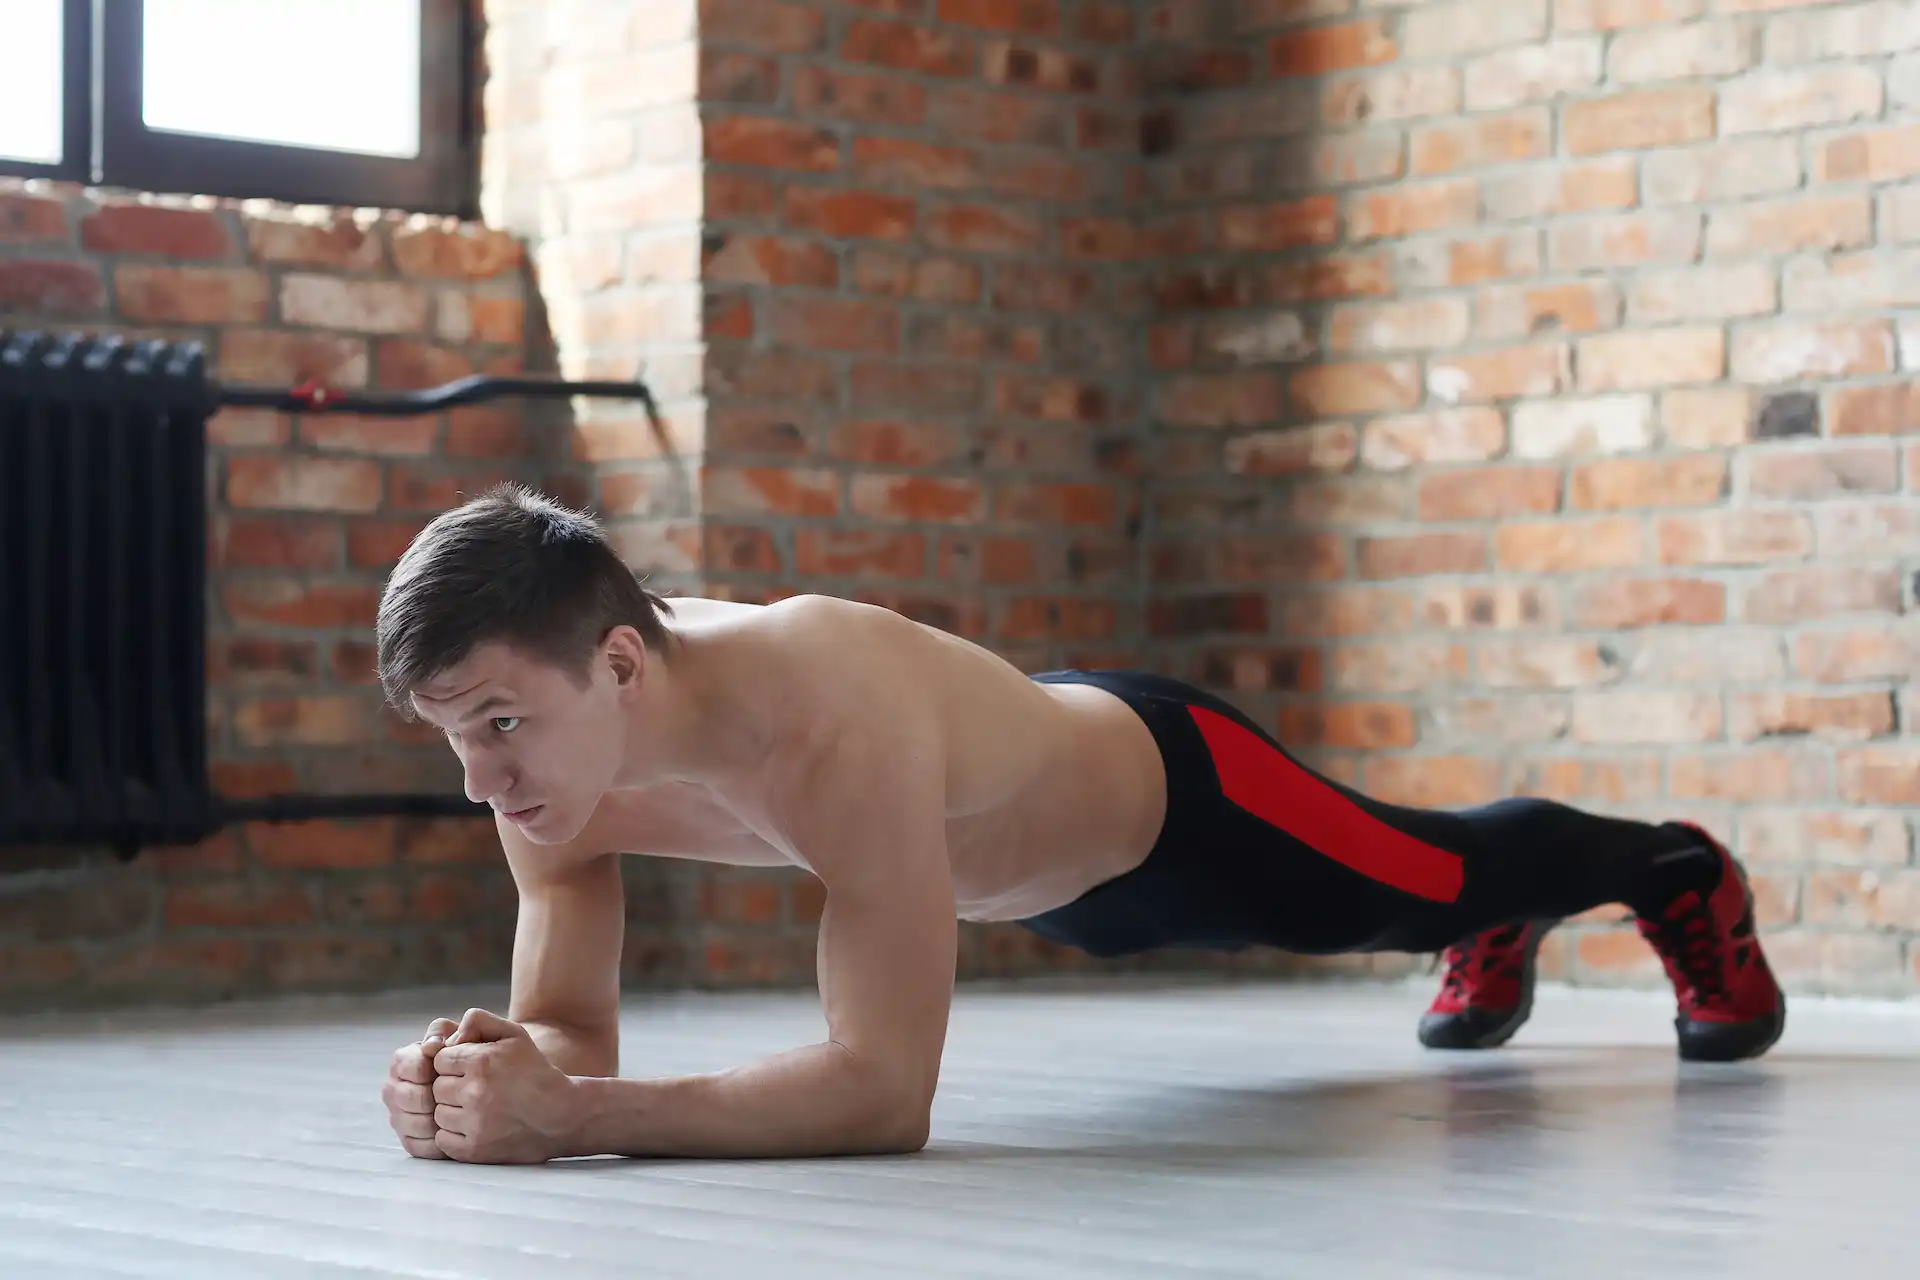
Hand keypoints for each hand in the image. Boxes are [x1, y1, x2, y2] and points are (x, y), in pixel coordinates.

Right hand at [383, 1017, 458, 1159]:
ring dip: (436, 1119)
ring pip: (410, 1123)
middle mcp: (393, 1089)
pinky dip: (435, 1141)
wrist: (482, 1083)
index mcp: (402, 1061)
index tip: (451, 1071)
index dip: (433, 1070)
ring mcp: (398, 1115)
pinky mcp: (408, 1138)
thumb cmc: (471, 1054)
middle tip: (458, 1096)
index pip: (411, 1067)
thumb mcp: (460, 1033)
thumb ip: (443, 1031)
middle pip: (408, 1097)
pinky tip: (454, 1131)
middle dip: (434, 1096)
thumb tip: (432, 1046)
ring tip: (458, 1113)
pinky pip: (416, 1145)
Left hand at [431, 1008, 582, 1164]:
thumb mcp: (514, 1034)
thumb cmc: (534, 1072)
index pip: (439, 1060)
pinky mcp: (474, 1149)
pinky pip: (442, 1140)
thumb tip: (449, 1035)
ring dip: (453, 1111)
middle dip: (453, 1087)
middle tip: (478, 1090)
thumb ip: (478, 1020)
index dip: (455, 1063)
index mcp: (482, 1061)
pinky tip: (476, 1127)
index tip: (473, 1070)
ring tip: (480, 1109)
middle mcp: (475, 1092)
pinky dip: (455, 1135)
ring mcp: (474, 1123)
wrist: (562, 1115)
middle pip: (436, 1088)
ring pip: (438, 1114)